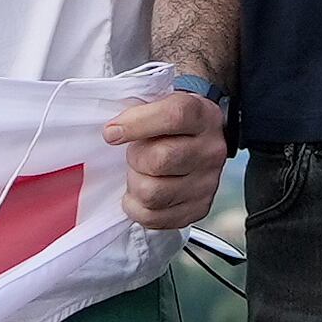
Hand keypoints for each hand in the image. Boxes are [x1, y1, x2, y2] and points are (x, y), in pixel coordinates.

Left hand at [105, 84, 227, 233]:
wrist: (199, 146)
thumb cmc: (170, 126)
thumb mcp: (160, 104)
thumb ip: (138, 109)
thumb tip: (113, 132)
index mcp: (202, 116)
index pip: (174, 116)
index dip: (137, 124)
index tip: (111, 133)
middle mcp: (210, 150)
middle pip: (160, 159)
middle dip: (135, 158)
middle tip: (134, 155)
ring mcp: (207, 183)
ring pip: (153, 192)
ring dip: (134, 184)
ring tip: (139, 175)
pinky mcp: (198, 208)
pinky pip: (153, 217)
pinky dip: (137, 208)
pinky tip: (141, 194)